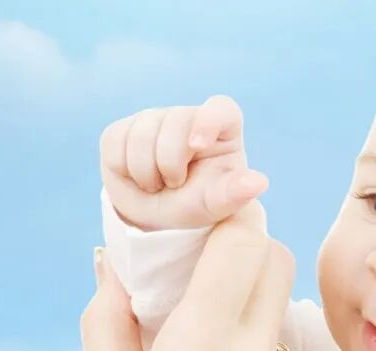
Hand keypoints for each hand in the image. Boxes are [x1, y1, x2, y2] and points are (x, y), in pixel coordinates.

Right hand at [99, 94, 268, 230]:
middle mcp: (187, 117)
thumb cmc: (195, 204)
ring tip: (157, 185)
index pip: (220, 109)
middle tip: (174, 185)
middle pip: (174, 122)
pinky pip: (117, 143)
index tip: (197, 145)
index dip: (208, 121)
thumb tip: (258, 182)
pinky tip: (136, 178)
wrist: (156, 217)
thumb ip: (234, 194)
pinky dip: (124, 169)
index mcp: (222, 128)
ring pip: (142, 134)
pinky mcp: (122, 129)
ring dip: (147, 172)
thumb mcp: (215, 205)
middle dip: (170, 164)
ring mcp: (153, 119)